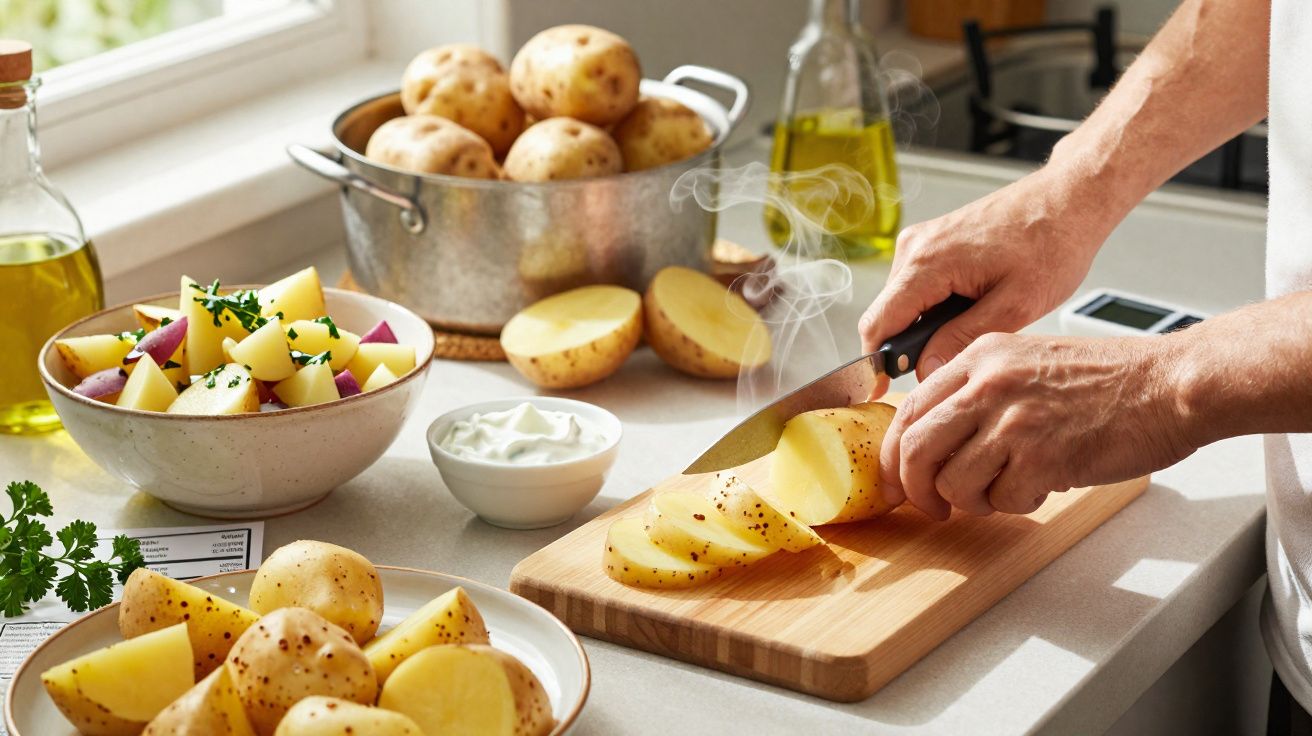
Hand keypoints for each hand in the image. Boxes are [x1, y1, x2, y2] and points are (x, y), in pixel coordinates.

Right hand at [859, 168, 1116, 388]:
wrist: (1068, 200)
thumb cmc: (1051, 243)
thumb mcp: (1014, 306)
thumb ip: (962, 341)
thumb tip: (925, 370)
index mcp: (928, 263)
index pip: (878, 324)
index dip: (876, 363)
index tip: (880, 390)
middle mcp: (914, 248)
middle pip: (886, 315)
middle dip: (908, 346)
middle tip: (952, 360)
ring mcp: (921, 241)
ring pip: (900, 303)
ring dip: (924, 326)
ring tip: (972, 325)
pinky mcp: (931, 241)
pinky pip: (915, 286)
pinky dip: (933, 307)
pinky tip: (970, 307)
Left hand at [880, 332, 1194, 519]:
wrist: (1170, 385)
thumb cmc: (1109, 379)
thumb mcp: (1027, 362)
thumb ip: (978, 391)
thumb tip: (933, 438)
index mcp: (981, 356)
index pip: (908, 409)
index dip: (893, 454)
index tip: (895, 480)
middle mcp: (989, 383)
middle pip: (915, 448)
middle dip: (915, 489)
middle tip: (930, 506)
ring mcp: (1014, 419)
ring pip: (952, 481)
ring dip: (971, 501)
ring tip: (1002, 490)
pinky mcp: (1042, 455)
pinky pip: (1002, 500)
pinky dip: (1015, 505)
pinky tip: (1041, 486)